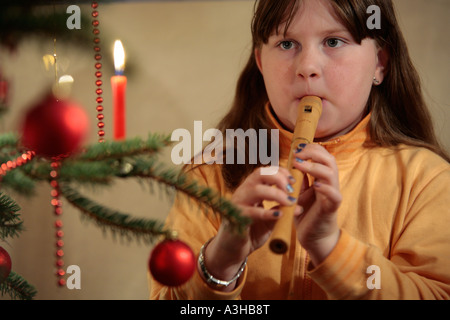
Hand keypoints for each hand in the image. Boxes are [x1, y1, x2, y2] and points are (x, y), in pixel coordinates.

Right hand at [201, 166, 299, 289]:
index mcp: (250, 189)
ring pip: (256, 190)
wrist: (232, 251)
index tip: (293, 180)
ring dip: (276, 194)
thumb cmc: (251, 232)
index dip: (280, 172)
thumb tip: (296, 200)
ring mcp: (237, 204)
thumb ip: (279, 208)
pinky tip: (279, 215)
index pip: (264, 171)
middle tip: (291, 190)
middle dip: (278, 179)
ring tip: (290, 203)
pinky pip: (252, 212)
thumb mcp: (269, 218)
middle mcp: (243, 192)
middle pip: (259, 174)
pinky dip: (267, 212)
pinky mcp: (235, 218)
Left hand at [293, 144, 341, 265]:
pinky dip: (327, 189)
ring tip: (300, 165)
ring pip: (331, 174)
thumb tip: (292, 161)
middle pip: (330, 160)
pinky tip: (315, 185)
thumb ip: (299, 178)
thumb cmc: (305, 213)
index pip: (323, 155)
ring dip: (315, 167)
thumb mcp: (299, 192)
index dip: (311, 149)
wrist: (313, 237)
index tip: (296, 148)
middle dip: (313, 153)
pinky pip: (335, 196)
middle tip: (297, 153)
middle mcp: (330, 184)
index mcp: (322, 178)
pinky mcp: (331, 209)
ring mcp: (332, 195)